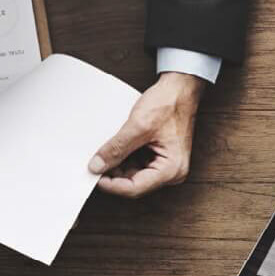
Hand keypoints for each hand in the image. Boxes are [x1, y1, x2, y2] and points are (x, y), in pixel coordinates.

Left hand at [89, 72, 206, 197]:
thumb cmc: (170, 103)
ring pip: (134, 174)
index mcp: (171, 169)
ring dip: (118, 165)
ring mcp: (166, 164)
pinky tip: (116, 147)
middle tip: (95, 162)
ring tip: (105, 151)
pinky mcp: (160, 156)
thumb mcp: (139, 126)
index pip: (135, 188)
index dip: (112, 184)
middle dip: (113, 173)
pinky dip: (124, 157)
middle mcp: (171, 171)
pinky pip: (138, 164)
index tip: (94, 175)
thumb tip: (97, 165)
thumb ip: (117, 148)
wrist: (180, 88)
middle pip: (134, 183)